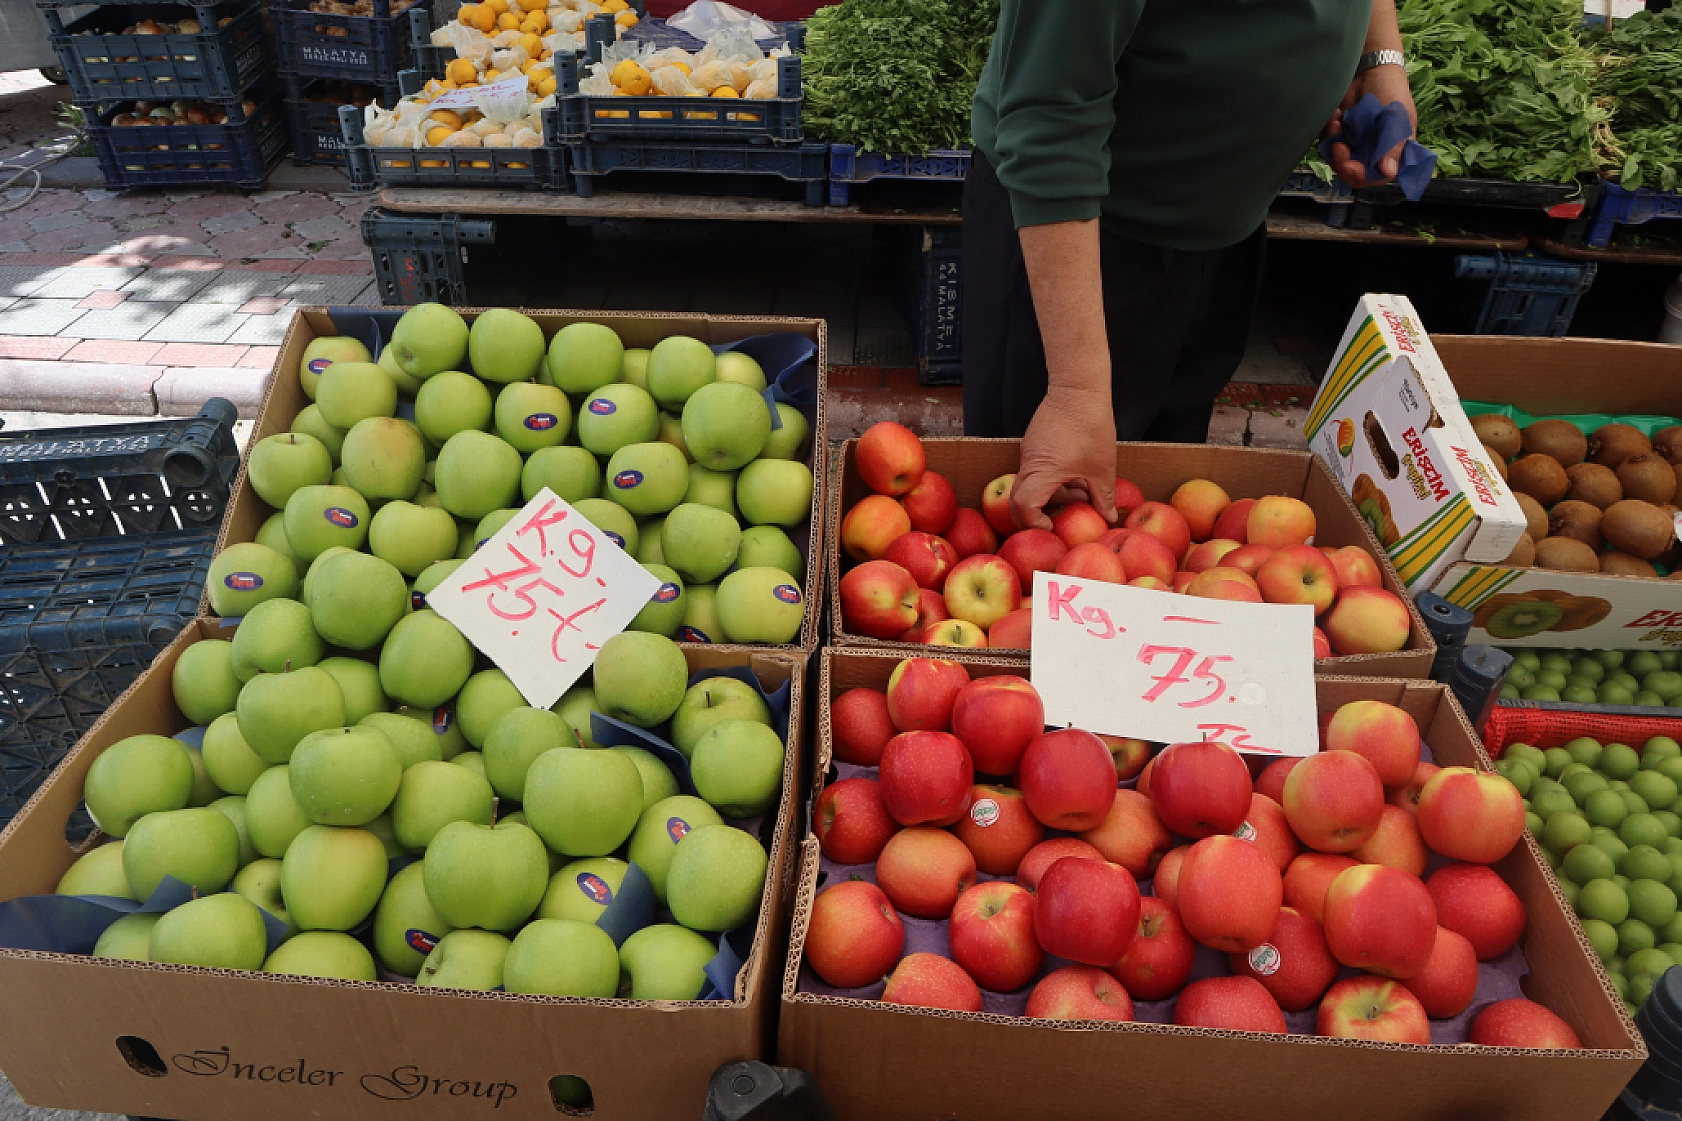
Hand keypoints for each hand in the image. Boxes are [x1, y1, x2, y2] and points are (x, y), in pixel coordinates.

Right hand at [1010, 384, 1117, 531]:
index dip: (1034, 523)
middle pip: (1019, 500)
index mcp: (1042, 471)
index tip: (1052, 527)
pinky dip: (1052, 480)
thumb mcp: (1102, 466)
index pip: (1023, 507)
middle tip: (1057, 523)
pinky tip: (1076, 476)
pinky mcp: (1034, 443)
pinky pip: (1036, 470)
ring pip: (1031, 484)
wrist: (1078, 387)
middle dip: (1036, 516)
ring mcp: (1029, 452)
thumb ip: (1103, 496)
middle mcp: (1029, 463)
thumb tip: (1108, 518)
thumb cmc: (1091, 426)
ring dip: (1052, 495)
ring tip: (1082, 493)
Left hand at [1323, 63, 1415, 187]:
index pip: (1377, 177)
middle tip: (1339, 145)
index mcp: (1391, 152)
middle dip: (1342, 163)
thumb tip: (1388, 172)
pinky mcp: (1339, 135)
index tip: (1350, 165)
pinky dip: (1327, 134)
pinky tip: (1335, 116)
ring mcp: (1354, 145)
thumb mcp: (1397, 117)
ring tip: (1338, 120)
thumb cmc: (1391, 91)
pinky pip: (1327, 145)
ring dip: (1333, 145)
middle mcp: (1372, 153)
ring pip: (1337, 162)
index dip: (1362, 175)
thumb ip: (1393, 145)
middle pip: (1353, 174)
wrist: (1370, 69)